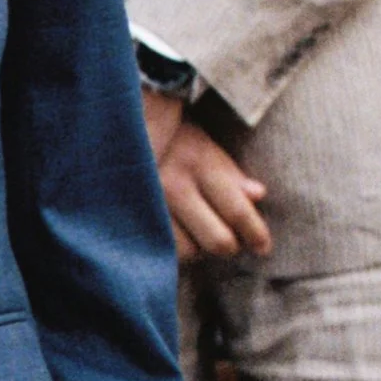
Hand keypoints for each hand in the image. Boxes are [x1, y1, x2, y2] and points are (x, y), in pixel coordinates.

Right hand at [144, 89, 269, 262]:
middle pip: (217, 240)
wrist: (118, 130)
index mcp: (198, 163)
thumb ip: (231, 173)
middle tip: (231, 240)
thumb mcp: (204, 145)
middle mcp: (173, 186)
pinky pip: (159, 249)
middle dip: (229, 245)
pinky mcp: (127, 216)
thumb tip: (257, 195)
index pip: (237, 211)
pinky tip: (173, 236)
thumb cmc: (168, 138)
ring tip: (197, 234)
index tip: (263, 247)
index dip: (256, 234)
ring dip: (198, 248)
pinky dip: (171, 248)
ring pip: (188, 250)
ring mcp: (148, 203)